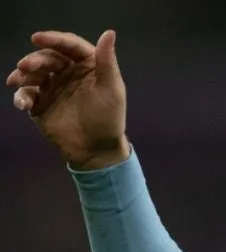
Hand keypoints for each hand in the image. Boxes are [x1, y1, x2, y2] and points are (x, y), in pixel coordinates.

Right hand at [7, 30, 128, 169]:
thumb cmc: (108, 117)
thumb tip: (109, 33)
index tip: (37, 38)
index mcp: (87, 66)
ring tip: (17, 80)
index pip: (69, 46)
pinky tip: (22, 103)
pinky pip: (27, 95)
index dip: (54, 40)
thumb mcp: (111, 89)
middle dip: (35, 60)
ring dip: (23, 75)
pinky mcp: (41, 103)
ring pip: (33, 74)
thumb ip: (107, 61)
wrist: (96, 149)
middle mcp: (68, 73)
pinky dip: (21, 96)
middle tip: (25, 66)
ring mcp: (53, 87)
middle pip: (48, 58)